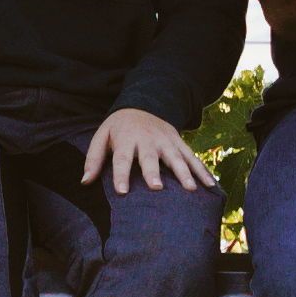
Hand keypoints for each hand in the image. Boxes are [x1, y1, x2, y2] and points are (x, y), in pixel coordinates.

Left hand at [86, 108, 211, 192]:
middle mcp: (148, 140)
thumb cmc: (119, 128)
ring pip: (176, 158)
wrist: (143, 105)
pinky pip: (192, 157)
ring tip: (190, 190)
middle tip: (156, 187)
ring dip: (184, 173)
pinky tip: (210, 185)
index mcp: (126, 140)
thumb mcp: (102, 137)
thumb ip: (93, 159)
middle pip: (150, 158)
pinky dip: (202, 170)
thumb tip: (84, 182)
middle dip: (153, 172)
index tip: (122, 191)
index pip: (122, 159)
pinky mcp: (179, 143)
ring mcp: (166, 141)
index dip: (121, 175)